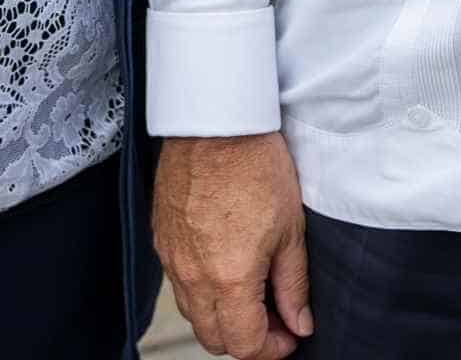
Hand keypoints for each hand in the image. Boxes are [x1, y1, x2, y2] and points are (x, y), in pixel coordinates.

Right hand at [154, 132, 310, 359]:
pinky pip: (179, 283)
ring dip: (222, 316)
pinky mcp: (161, 239)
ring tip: (253, 291)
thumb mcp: (291, 229)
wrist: (216, 122)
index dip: (271, 349)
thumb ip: (293, 285)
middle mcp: (192, 276)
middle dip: (246, 338)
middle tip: (275, 318)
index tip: (289, 336)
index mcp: (229, 278)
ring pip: (193, 313)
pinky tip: (226, 265)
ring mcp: (172, 259)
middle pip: (213, 338)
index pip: (244, 344)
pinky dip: (202, 290)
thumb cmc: (256, 165)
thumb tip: (299, 323)